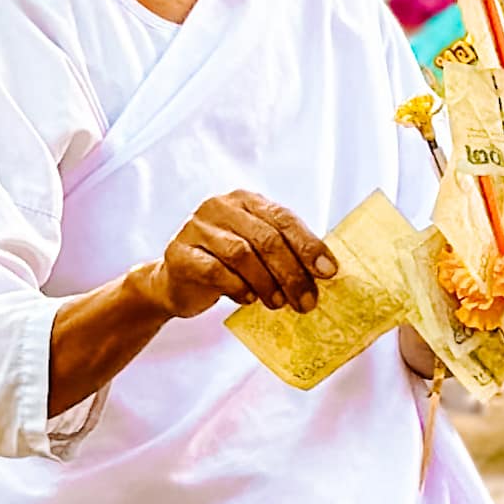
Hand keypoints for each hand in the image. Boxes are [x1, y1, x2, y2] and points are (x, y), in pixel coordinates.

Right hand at [153, 191, 338, 319]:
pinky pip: (215, 271)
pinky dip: (237, 287)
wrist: (175, 282)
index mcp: (245, 200)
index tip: (328, 271)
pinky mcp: (180, 253)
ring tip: (278, 303)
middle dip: (292, 273)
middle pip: (266, 238)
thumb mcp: (255, 251)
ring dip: (266, 283)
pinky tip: (248, 299)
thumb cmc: (224, 265)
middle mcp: (219, 207)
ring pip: (241, 254)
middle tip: (307, 300)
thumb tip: (324, 272)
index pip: (283, 218)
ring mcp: (196, 228)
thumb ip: (283, 251)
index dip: (309, 245)